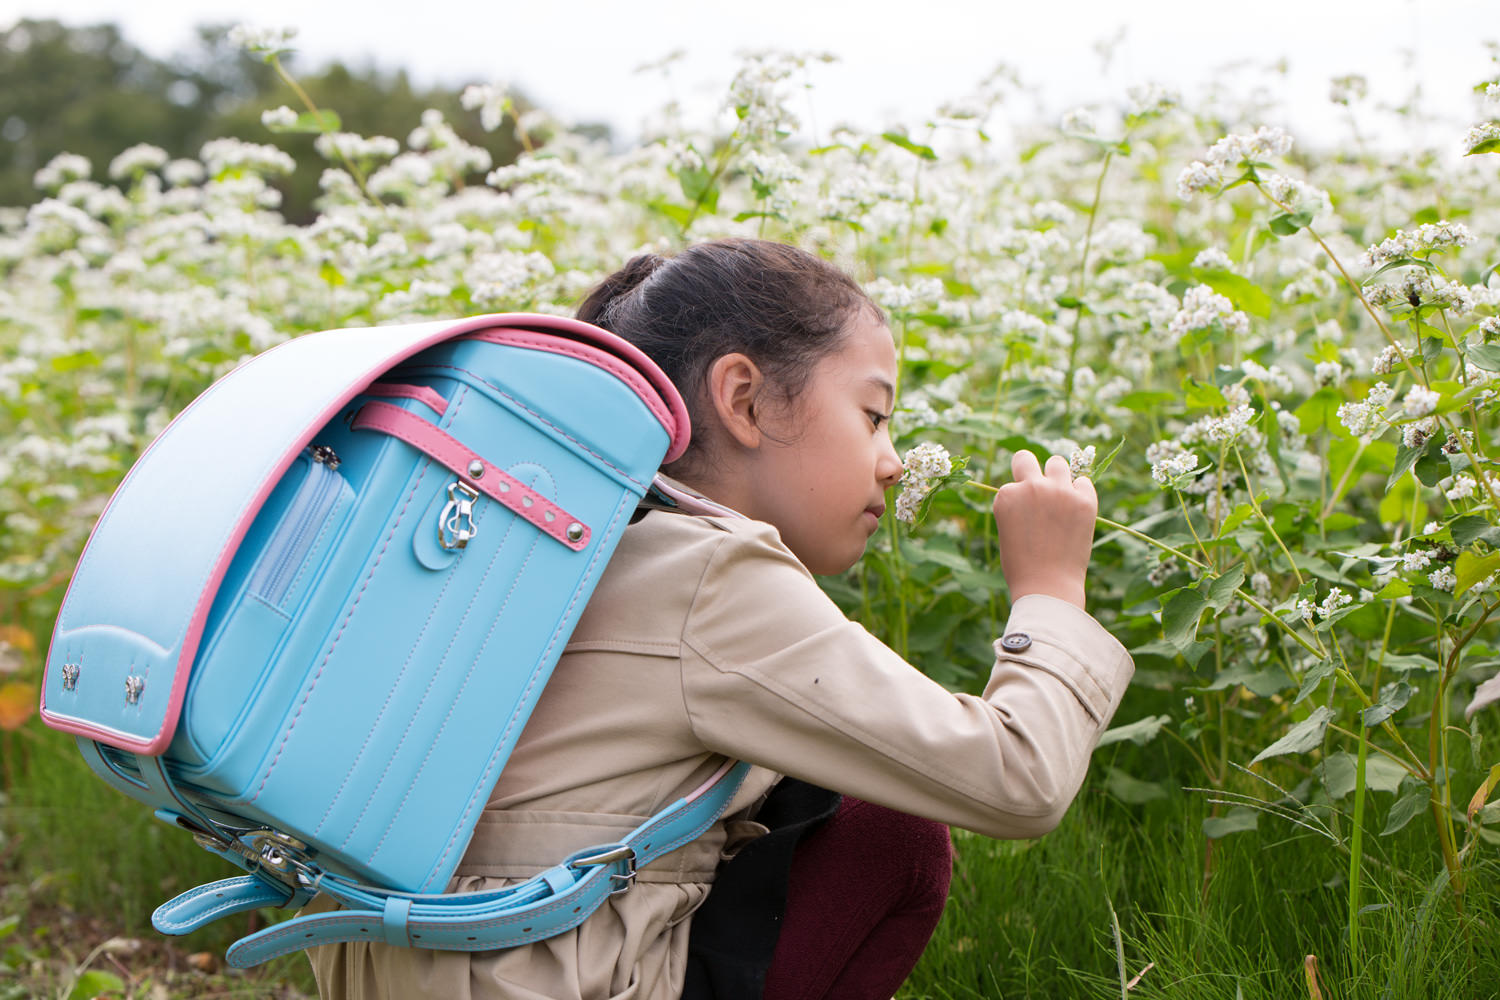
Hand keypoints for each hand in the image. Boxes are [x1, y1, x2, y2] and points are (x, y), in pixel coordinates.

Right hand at [991, 450, 1096, 607]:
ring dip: (1057, 477)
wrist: (1048, 587)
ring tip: (1060, 498)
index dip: (1018, 497)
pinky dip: (1080, 493)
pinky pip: (1084, 482)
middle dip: (1030, 470)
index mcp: (1006, 495)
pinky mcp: (1085, 500)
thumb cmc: (1023, 565)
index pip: (1012, 482)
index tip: (1025, 516)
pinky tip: (1077, 511)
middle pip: (1026, 458)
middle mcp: (1032, 487)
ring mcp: (1060, 491)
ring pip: (1058, 462)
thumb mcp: (1008, 529)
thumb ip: (1018, 504)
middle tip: (1038, 491)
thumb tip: (1034, 485)